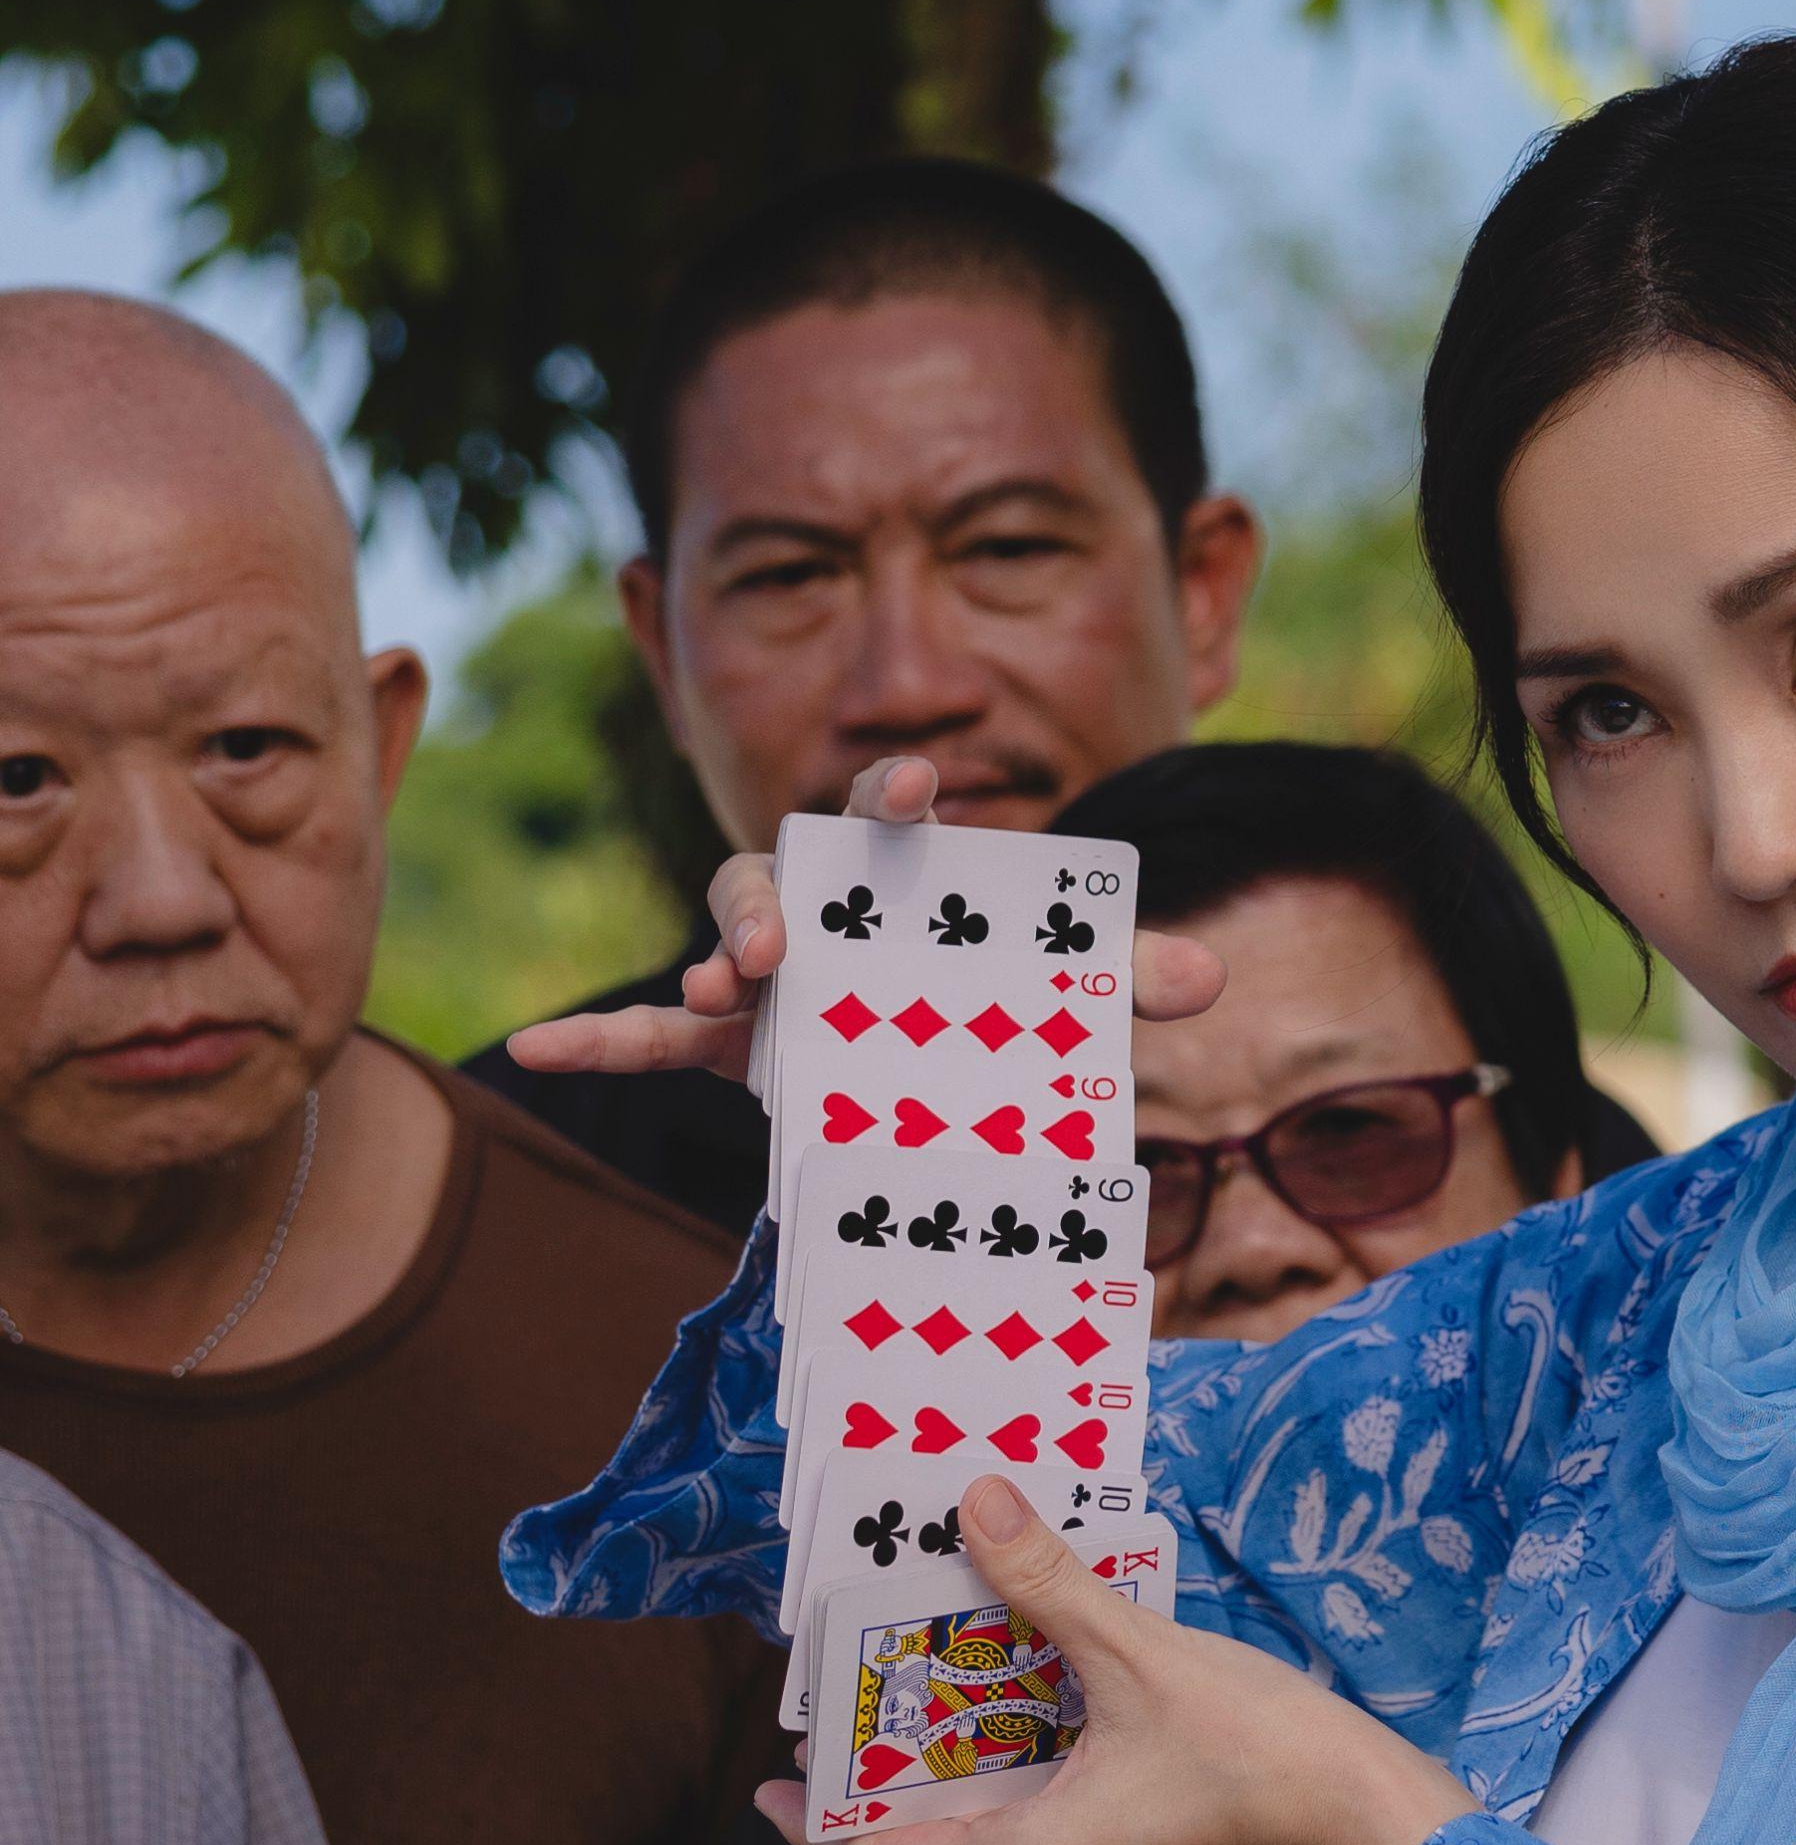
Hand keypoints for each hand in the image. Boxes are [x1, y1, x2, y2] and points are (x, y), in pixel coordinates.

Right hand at [505, 754, 1224, 1091]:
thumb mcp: (1062, 993)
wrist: (932, 1060)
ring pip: (718, 941)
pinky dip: (594, 1045)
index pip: (885, 820)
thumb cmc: (990, 992)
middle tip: (787, 940)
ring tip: (729, 989)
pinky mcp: (726, 1039)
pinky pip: (649, 1035)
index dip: (895, 795)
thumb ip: (1121, 978)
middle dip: (775, 898)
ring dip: (714, 958)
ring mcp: (763, 970)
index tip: (915, 785)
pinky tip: (533, 1058)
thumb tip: (1213, 979)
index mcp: (892, 876)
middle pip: (775, 874)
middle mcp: (817, 906)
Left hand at [758, 1471, 1470, 1844]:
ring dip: (969, 1768)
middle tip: (869, 1699)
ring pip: (998, 1837)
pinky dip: (1030, 1774)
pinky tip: (1047, 1703)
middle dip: (896, 1774)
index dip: (816, 1827)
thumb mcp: (1140, 1652)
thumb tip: (974, 1505)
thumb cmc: (1265, 1754)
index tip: (772, 1785)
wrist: (1378, 1820)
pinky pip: (1054, 1833)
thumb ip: (1046, 1582)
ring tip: (950, 1684)